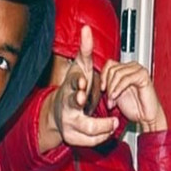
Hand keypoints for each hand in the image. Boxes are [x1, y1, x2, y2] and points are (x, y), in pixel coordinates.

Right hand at [39, 26, 117, 151]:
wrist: (57, 111)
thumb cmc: (72, 88)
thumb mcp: (78, 68)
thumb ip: (84, 50)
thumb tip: (87, 30)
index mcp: (68, 90)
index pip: (70, 86)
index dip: (76, 84)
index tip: (82, 84)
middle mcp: (67, 109)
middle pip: (78, 114)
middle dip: (94, 120)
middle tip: (111, 121)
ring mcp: (69, 125)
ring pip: (88, 130)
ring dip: (104, 128)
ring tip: (114, 124)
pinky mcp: (73, 138)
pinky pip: (91, 140)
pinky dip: (101, 136)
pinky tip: (108, 130)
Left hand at [101, 60, 166, 132]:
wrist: (145, 116)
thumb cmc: (133, 107)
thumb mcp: (114, 94)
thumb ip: (108, 85)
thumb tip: (98, 81)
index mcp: (125, 69)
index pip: (109, 64)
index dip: (103, 76)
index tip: (102, 89)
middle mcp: (132, 67)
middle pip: (112, 69)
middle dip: (108, 85)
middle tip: (109, 99)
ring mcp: (138, 70)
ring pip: (117, 73)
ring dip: (112, 89)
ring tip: (112, 100)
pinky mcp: (143, 76)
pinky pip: (126, 79)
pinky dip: (118, 88)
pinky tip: (116, 96)